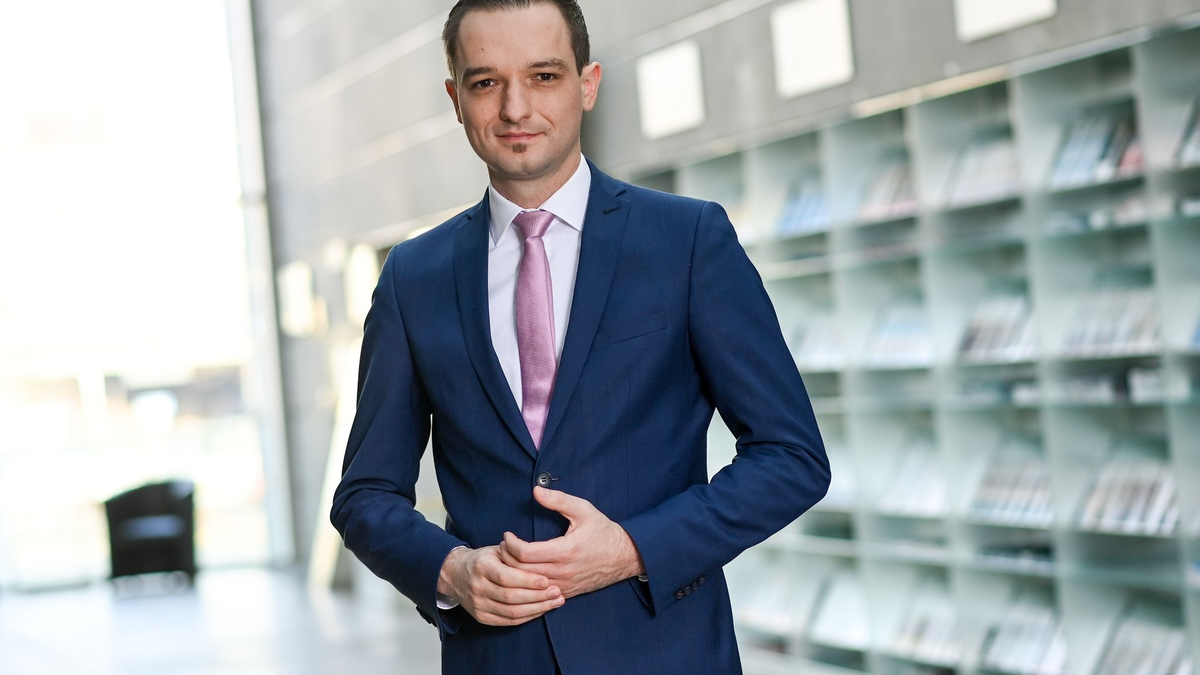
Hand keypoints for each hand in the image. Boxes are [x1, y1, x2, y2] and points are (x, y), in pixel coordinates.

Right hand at [437, 545, 564, 625]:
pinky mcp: (481, 617)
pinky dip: (527, 617)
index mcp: (481, 566)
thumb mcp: (496, 550)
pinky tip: (541, 610)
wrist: (455, 575)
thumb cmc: (483, 560)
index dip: (528, 581)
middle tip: (557, 593)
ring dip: (536, 609)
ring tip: (554, 602)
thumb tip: (542, 560)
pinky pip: (508, 621)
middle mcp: (477, 587)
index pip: (506, 577)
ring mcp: (478, 604)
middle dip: (538, 597)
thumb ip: (515, 555)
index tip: (547, 581)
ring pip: (511, 612)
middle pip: (511, 597)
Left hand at [497, 486, 644, 598]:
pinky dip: (526, 584)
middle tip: (503, 546)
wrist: (625, 556)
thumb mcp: (583, 510)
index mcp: (565, 551)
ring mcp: (564, 585)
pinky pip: (539, 594)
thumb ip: (558, 500)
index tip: (506, 535)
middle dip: (506, 558)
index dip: (509, 544)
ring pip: (528, 586)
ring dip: (513, 573)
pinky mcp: (566, 593)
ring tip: (509, 558)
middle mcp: (563, 571)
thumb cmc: (603, 531)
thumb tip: (536, 491)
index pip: (524, 553)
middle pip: (521, 571)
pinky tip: (522, 573)